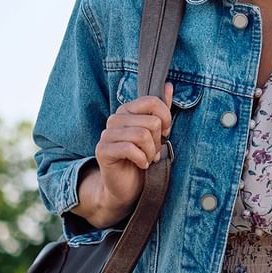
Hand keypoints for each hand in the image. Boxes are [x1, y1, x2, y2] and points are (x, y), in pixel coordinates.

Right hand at [91, 82, 172, 219]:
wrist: (126, 187)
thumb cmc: (142, 158)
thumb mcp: (156, 133)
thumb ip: (161, 109)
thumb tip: (169, 85)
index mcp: (127, 110)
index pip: (152, 101)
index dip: (165, 118)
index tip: (164, 133)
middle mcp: (115, 118)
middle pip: (151, 121)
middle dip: (158, 141)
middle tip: (153, 152)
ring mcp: (106, 134)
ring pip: (142, 135)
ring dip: (151, 152)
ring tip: (147, 159)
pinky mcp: (102, 150)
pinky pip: (130, 149)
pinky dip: (142, 159)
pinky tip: (141, 165)